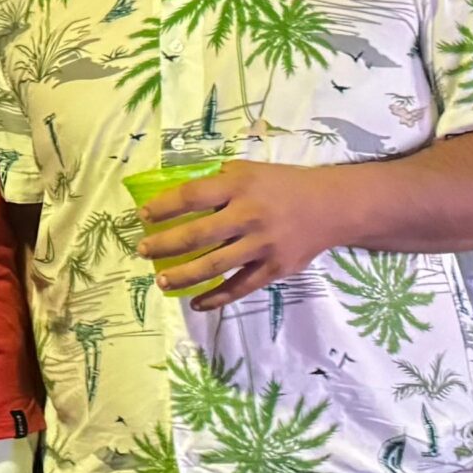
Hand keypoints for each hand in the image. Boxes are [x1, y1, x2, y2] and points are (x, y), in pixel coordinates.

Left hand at [136, 160, 348, 312]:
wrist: (330, 206)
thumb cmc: (282, 185)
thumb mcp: (249, 170)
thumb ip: (217, 180)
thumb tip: (176, 193)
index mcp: (239, 186)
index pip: (192, 196)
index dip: (164, 207)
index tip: (143, 216)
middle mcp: (249, 215)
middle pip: (197, 234)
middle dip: (164, 244)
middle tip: (142, 250)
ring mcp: (261, 245)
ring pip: (214, 265)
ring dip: (183, 275)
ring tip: (161, 281)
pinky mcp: (274, 269)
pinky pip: (240, 287)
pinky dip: (216, 298)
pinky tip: (197, 303)